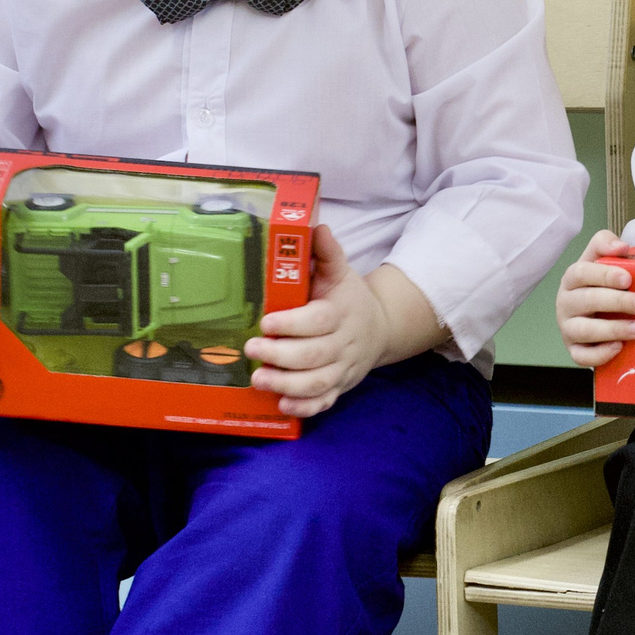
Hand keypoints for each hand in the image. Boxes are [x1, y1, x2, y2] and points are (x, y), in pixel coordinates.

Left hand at [246, 225, 386, 417]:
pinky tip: (283, 405)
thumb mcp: (341, 273)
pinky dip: (305, 407)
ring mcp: (343, 368)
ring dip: (287, 385)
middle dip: (281, 356)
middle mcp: (344, 343)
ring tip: (258, 379)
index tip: (266, 323)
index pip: (318, 321)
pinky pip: (325, 402)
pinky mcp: (341, 387)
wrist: (382, 328)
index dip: (291, 325)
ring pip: (317, 383)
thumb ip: (328, 253)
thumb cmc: (350, 299)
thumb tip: (316, 227)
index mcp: (341, 313)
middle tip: (252, 349)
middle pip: (314, 356)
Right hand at [556, 231, 634, 367]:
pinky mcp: (574, 350)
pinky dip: (599, 354)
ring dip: (613, 329)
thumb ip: (605, 245)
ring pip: (585, 330)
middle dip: (618, 302)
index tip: (628, 279)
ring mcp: (568, 328)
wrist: (595, 315)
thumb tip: (621, 246)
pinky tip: (618, 348)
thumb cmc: (601, 285)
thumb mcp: (600, 260)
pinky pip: (582, 356)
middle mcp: (566, 303)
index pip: (581, 273)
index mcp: (572, 279)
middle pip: (587, 301)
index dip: (604, 275)